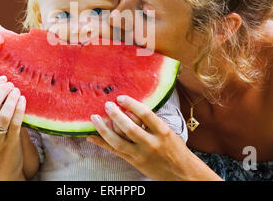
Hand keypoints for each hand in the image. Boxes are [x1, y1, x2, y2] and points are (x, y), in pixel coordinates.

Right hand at [0, 76, 26, 180]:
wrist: (0, 170)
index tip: (2, 79)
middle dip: (3, 89)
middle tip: (11, 84)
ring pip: (4, 113)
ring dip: (13, 98)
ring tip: (18, 91)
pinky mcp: (10, 143)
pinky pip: (16, 122)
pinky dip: (20, 108)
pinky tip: (23, 100)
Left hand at [87, 95, 221, 180]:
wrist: (182, 173)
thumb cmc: (175, 149)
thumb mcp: (168, 132)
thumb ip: (151, 122)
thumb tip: (131, 108)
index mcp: (163, 132)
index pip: (146, 115)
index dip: (132, 104)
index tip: (121, 97)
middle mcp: (151, 144)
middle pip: (129, 128)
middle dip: (116, 115)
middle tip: (107, 105)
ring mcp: (141, 154)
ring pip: (118, 142)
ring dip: (104, 129)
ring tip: (95, 118)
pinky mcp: (134, 162)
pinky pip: (115, 151)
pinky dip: (102, 144)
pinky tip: (91, 137)